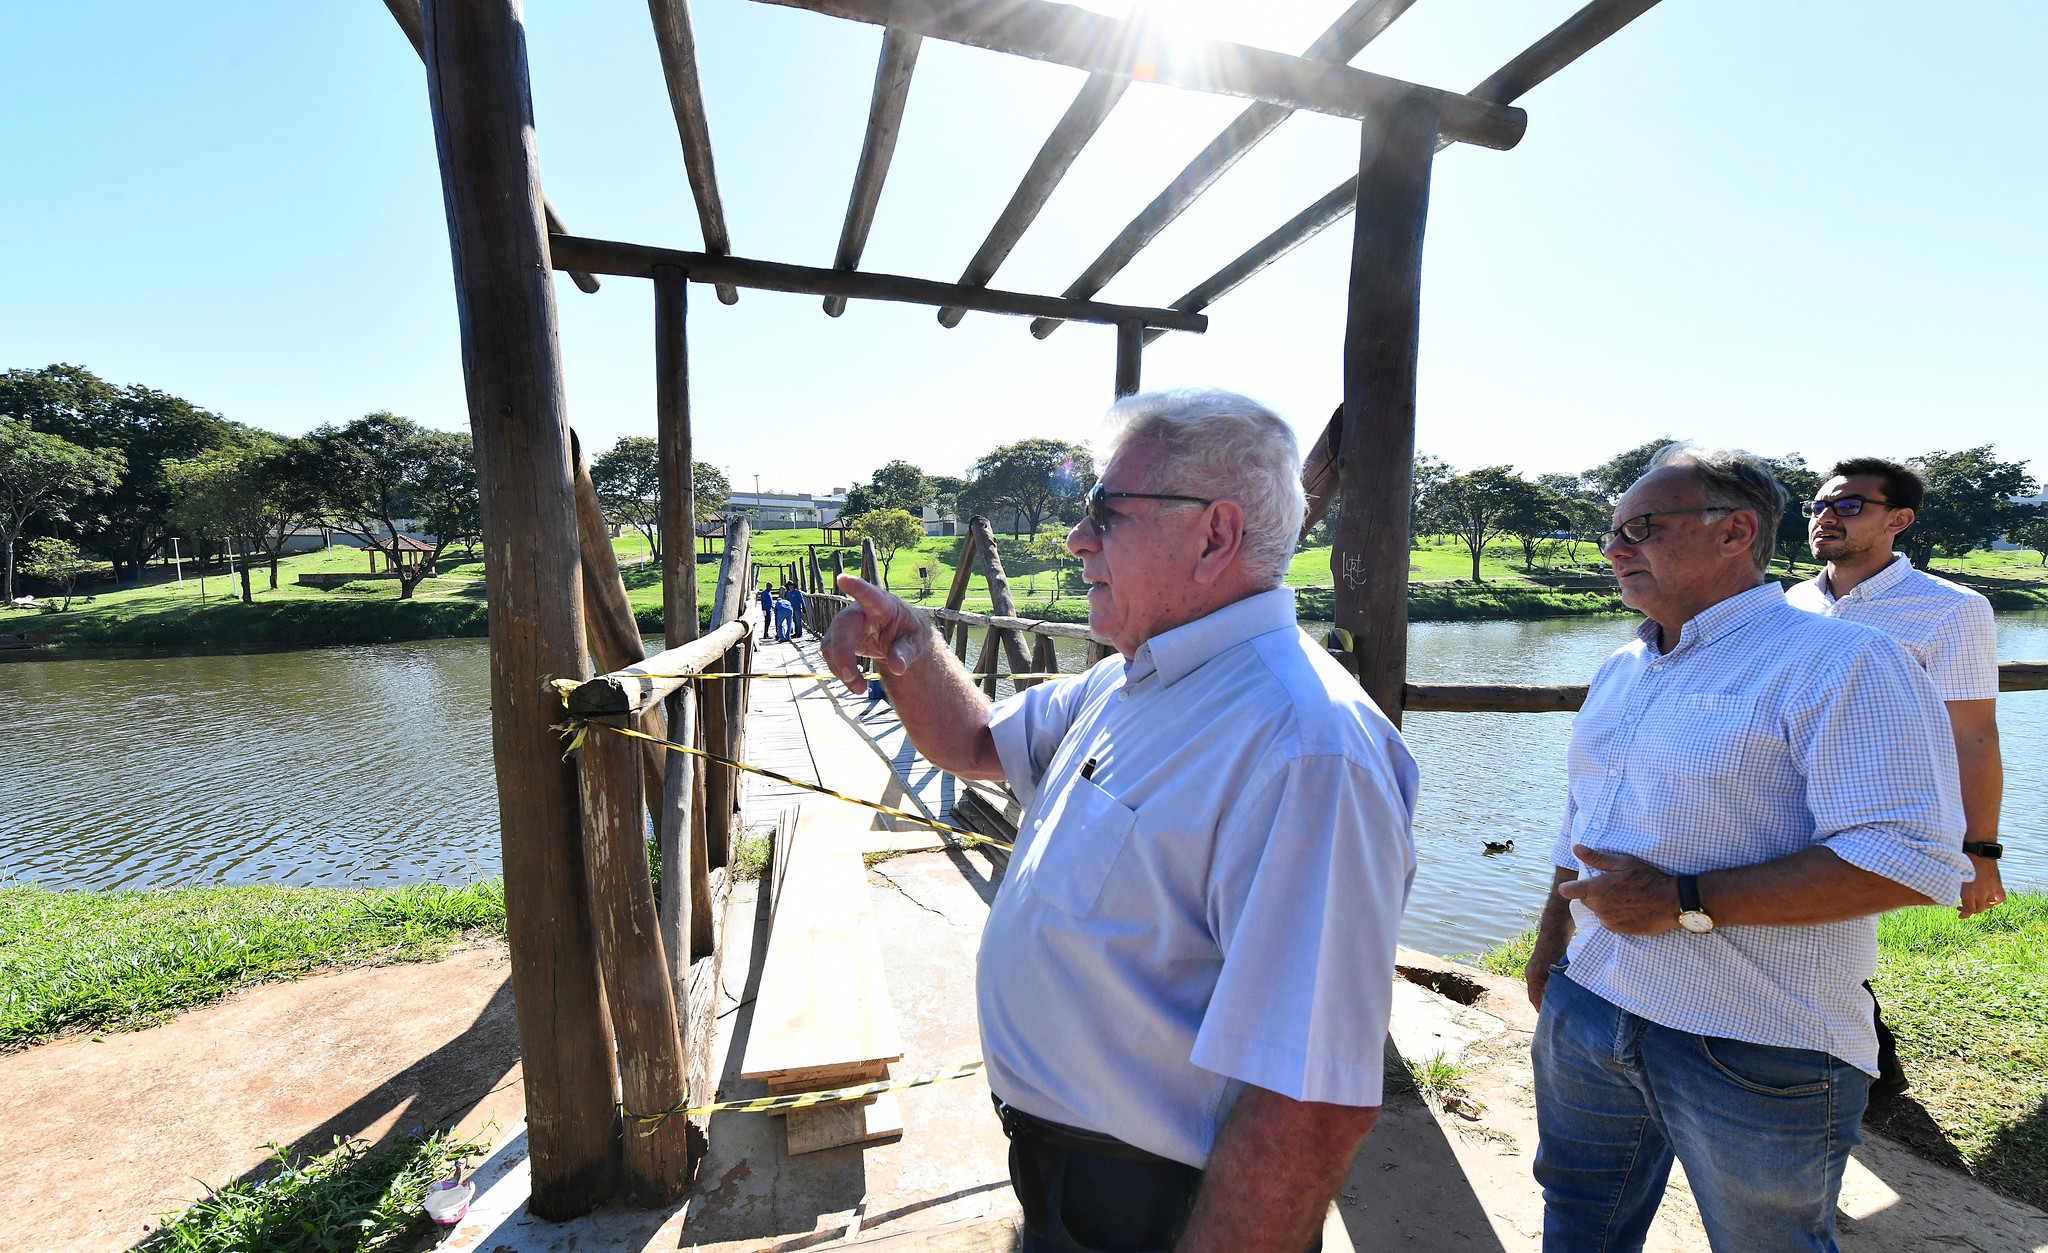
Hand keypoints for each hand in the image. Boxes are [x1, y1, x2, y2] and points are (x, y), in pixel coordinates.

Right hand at [822, 575, 928, 693]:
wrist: (899, 639)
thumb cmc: (909, 633)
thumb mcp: (916, 642)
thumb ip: (907, 652)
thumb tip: (898, 667)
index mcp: (882, 604)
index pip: (868, 594)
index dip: (856, 587)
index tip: (843, 579)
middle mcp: (859, 611)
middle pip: (843, 626)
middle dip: (843, 653)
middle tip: (852, 678)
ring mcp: (846, 624)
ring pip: (832, 643)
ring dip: (841, 668)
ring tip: (860, 688)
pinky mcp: (838, 638)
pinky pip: (830, 654)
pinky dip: (839, 671)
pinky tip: (854, 682)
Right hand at [1524, 933, 1568, 1009]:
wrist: (1555, 931)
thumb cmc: (1556, 948)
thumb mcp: (1556, 970)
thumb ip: (1555, 985)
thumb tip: (1559, 1001)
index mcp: (1533, 977)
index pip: (1535, 999)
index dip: (1542, 1010)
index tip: (1550, 1019)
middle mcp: (1531, 974)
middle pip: (1536, 995)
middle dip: (1545, 1005)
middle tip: (1556, 1015)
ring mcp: (1535, 970)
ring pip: (1541, 988)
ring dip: (1549, 996)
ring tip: (1560, 1005)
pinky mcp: (1542, 966)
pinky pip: (1544, 982)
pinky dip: (1550, 988)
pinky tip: (1562, 991)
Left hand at [1557, 846, 1677, 935]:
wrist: (1671, 902)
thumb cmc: (1647, 879)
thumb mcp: (1623, 863)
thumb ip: (1596, 858)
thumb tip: (1576, 848)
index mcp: (1596, 889)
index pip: (1567, 891)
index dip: (1570, 886)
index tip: (1577, 884)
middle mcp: (1598, 907)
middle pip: (1585, 900)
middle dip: (1593, 894)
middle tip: (1612, 887)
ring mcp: (1608, 921)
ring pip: (1597, 911)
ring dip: (1605, 905)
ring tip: (1624, 897)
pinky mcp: (1618, 931)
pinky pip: (1608, 922)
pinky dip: (1614, 916)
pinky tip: (1629, 908)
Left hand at [1959, 852, 2006, 918]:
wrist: (1978, 851)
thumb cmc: (1962, 861)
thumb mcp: (1955, 876)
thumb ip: (1955, 887)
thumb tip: (1948, 893)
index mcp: (1969, 893)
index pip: (1969, 911)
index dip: (1964, 915)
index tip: (1960, 914)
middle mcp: (1981, 894)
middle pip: (1979, 909)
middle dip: (1971, 910)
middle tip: (1964, 906)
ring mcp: (1991, 890)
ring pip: (1989, 905)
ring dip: (1982, 905)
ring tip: (1976, 902)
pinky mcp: (1998, 884)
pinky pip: (2000, 898)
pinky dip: (1997, 901)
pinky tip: (1992, 900)